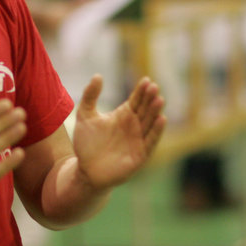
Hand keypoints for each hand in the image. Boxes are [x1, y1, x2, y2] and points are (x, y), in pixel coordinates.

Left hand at [73, 75, 165, 190]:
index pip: (136, 100)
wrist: (85, 170)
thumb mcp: (84, 115)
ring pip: (150, 123)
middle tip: (154, 87)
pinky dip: (156, 131)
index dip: (141, 91)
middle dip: (150, 98)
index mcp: (123, 115)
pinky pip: (151, 141)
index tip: (146, 80)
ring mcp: (138, 140)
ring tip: (159, 99)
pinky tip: (161, 119)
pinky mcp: (140, 154)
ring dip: (156, 112)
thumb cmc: (86, 143)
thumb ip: (90, 95)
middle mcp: (134, 126)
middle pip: (145, 109)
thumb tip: (98, 75)